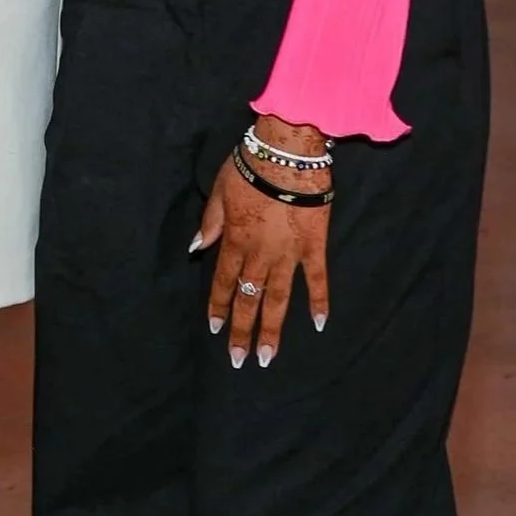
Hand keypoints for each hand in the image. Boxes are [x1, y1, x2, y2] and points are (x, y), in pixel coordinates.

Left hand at [193, 115, 330, 368]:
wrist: (287, 155)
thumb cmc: (249, 167)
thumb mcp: (219, 191)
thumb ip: (211, 223)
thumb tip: (196, 248)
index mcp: (235, 241)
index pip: (224, 281)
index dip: (219, 305)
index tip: (215, 329)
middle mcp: (260, 255)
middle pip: (249, 298)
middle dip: (242, 329)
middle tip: (238, 360)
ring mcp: (289, 254)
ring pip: (278, 298)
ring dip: (272, 328)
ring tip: (267, 357)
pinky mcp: (314, 247)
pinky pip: (318, 279)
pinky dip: (320, 301)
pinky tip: (319, 324)